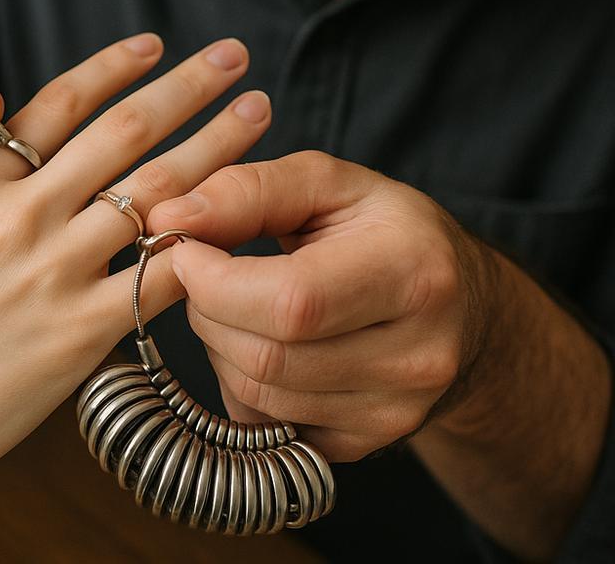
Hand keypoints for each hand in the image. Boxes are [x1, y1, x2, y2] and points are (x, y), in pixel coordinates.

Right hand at [0, 34, 270, 518]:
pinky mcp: (79, 334)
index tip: (154, 45)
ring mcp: (51, 272)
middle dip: (188, 85)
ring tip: (256, 113)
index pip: (59, 101)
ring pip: (157, 189)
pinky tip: (242, 218)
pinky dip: (204, 243)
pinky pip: (160, 275)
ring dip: (217, 144)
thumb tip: (46, 157)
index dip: (114, 66)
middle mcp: (17, 215)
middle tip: (234, 56)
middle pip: (123, 130)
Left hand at [147, 151, 500, 460]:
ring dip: (218, 344)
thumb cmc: (383, 229)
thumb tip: (169, 218)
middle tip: (205, 270)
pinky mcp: (365, 445)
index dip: (214, 279)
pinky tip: (259, 341)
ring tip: (234, 301)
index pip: (291, 301)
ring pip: (256, 395)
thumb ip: (248, 189)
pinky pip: (264, 425)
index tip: (184, 245)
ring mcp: (394, 414)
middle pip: (266, 356)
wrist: (458, 304)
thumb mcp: (328, 182)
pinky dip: (239, 383)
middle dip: (208, 308)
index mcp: (413, 273)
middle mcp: (416, 357)